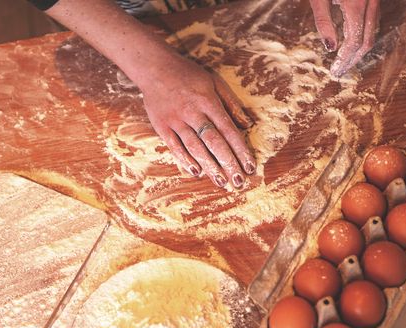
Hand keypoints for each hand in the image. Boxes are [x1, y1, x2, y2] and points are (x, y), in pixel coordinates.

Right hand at [45, 0, 255, 188]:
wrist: (155, 67)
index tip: (250, 166)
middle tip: (239, 182)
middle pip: (213, 142)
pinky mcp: (161, 126)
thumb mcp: (215, 82)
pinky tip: (197, 172)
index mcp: (208, 102)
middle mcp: (193, 113)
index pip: (229, 130)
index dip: (241, 150)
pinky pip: (175, 147)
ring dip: (210, 167)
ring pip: (195, 148)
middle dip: (228, 164)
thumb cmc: (189, 75)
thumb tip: (247, 125)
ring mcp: (175, 120)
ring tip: (222, 182)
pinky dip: (186, 160)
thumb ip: (231, 103)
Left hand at [309, 0, 379, 76]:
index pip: (354, 40)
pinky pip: (373, 22)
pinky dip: (363, 36)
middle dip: (353, 59)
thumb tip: (330, 47)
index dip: (345, 58)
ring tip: (345, 61)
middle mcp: (370, 3)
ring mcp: (375, 0)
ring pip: (373, 32)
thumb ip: (323, 21)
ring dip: (360, 49)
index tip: (335, 70)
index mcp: (355, 4)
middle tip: (340, 71)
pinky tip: (351, 42)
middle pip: (367, 41)